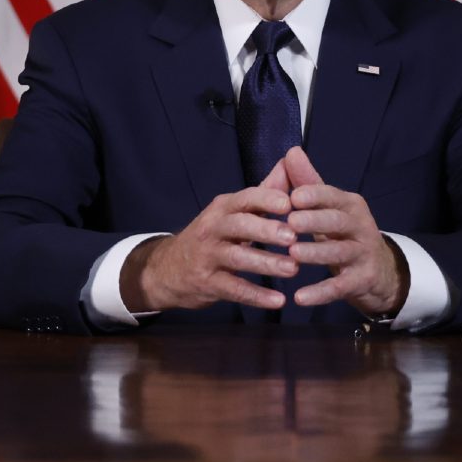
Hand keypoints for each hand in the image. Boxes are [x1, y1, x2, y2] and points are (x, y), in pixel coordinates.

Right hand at [121, 162, 299, 312]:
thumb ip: (264, 190)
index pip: (244, 198)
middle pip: (239, 225)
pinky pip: (233, 289)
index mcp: (222, 208)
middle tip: (293, 236)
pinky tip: (278, 301)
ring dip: (265, 263)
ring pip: (237, 258)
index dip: (265, 199)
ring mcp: (207, 256)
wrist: (168, 269)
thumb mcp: (232, 211)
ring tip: (293, 269)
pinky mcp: (207, 283)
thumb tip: (291, 160)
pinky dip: (256, 296)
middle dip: (265, 229)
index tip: (289, 203)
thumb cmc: (212, 236)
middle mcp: (212, 228)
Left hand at [282, 147, 408, 317]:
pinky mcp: (362, 281)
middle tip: (290, 221)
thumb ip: (308, 182)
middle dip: (315, 220)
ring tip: (293, 254)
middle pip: (338, 222)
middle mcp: (360, 226)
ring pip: (339, 253)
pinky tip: (300, 297)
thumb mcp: (329, 208)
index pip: (332, 196)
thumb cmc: (344, 233)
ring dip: (316, 253)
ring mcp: (363, 254)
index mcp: (350, 205)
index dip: (315, 195)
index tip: (293, 196)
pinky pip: (340, 287)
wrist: (379, 271)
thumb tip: (291, 151)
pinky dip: (320, 293)